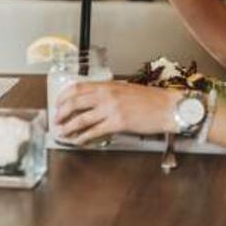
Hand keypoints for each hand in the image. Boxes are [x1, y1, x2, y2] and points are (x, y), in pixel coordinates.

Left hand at [55, 82, 179, 144]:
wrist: (169, 107)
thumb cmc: (151, 99)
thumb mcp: (125, 89)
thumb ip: (108, 92)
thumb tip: (92, 99)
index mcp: (107, 85)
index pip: (77, 87)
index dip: (63, 96)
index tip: (58, 103)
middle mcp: (106, 95)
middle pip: (74, 102)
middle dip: (61, 113)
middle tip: (56, 120)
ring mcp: (111, 109)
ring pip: (81, 119)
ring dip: (68, 127)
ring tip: (62, 132)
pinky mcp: (118, 123)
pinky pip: (94, 131)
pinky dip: (83, 137)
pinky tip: (78, 140)